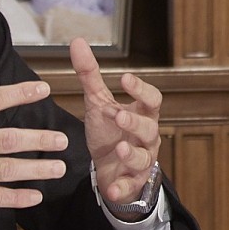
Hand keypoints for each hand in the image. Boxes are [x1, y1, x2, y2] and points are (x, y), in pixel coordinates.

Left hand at [70, 37, 162, 210]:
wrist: (109, 169)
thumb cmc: (109, 131)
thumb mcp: (98, 103)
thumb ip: (89, 75)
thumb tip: (77, 40)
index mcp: (142, 114)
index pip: (151, 99)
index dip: (141, 89)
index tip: (124, 78)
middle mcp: (147, 136)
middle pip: (150, 128)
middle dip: (136, 122)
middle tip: (119, 115)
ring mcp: (142, 161)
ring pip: (144, 157)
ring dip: (133, 153)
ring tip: (120, 148)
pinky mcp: (132, 182)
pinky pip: (130, 186)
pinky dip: (122, 188)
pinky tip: (112, 189)